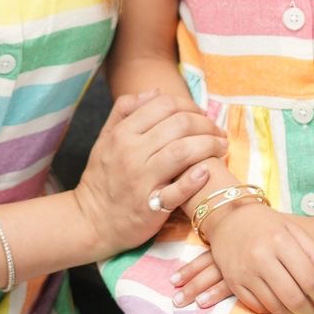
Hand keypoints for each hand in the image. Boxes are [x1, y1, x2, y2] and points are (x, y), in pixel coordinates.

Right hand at [75, 92, 227, 259]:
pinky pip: (177, 191)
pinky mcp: (151, 208)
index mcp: (122, 134)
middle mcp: (131, 153)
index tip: (202, 115)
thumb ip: (125, 111)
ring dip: (209, 145)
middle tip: (218, 131)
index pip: (164, 105)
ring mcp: (141, 180)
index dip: (190, 105)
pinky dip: (194, 180)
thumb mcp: (105, 139)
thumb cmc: (102, 178)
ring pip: (183, 151)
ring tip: (222, 147)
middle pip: (179, 124)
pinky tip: (207, 172)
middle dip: (206, 124)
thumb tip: (155, 92)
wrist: (91, 221)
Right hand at [175, 201, 313, 313]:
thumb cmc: (266, 225)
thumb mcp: (293, 229)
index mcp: (280, 240)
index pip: (309, 279)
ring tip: (303, 311)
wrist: (228, 219)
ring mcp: (245, 271)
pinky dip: (273, 312)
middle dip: (311, 312)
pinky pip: (257, 307)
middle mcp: (260, 257)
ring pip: (275, 306)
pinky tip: (283, 307)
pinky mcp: (233, 282)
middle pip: (293, 297)